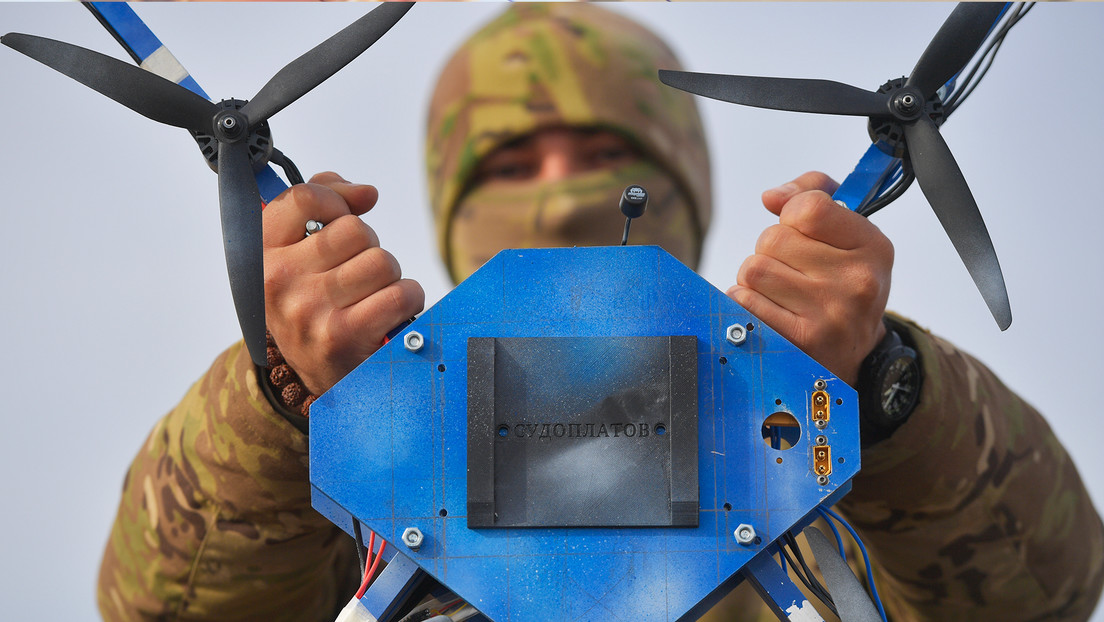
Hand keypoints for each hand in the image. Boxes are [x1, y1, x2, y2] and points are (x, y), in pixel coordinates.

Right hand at [263, 172, 424, 394]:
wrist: (317, 374)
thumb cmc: (314, 301)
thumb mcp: (299, 253)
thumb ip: (324, 203)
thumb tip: (367, 193)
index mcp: (261, 252)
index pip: (304, 197)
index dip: (336, 201)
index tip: (341, 217)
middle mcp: (277, 280)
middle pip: (355, 230)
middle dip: (369, 248)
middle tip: (357, 272)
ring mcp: (308, 310)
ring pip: (382, 261)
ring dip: (390, 277)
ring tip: (371, 295)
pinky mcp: (342, 337)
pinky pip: (400, 294)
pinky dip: (407, 300)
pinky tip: (389, 312)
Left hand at [726, 172, 892, 385]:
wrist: (852, 355)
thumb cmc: (841, 284)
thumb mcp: (847, 236)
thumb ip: (812, 195)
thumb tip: (771, 197)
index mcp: (872, 247)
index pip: (808, 207)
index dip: (791, 214)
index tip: (800, 229)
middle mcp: (857, 280)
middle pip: (772, 238)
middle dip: (771, 251)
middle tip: (793, 270)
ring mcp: (830, 314)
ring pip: (753, 269)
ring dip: (755, 278)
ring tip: (780, 291)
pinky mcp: (800, 340)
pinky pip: (744, 301)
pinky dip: (745, 302)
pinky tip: (769, 310)